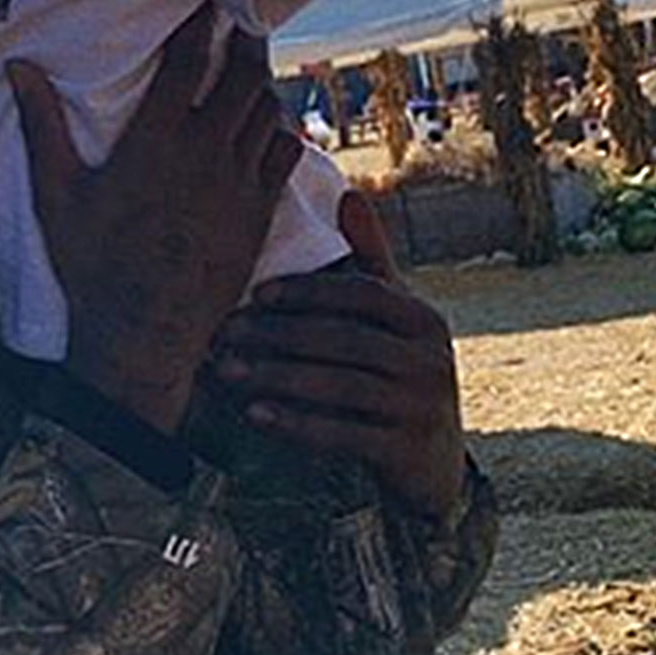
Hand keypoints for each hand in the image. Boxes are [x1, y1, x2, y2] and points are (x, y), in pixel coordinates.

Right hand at [10, 7, 301, 433]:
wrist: (142, 334)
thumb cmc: (90, 266)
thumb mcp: (55, 195)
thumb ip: (41, 126)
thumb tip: (17, 68)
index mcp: (154, 141)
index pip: (187, 61)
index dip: (200, 23)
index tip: (205, 0)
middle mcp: (204, 154)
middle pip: (241, 75)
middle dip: (244, 41)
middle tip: (241, 22)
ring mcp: (238, 184)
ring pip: (268, 110)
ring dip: (263, 83)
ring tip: (254, 67)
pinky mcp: (259, 214)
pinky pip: (285, 155)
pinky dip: (282, 131)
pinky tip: (272, 125)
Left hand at [210, 192, 466, 517]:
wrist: (432, 461)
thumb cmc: (398, 374)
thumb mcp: (393, 320)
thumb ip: (371, 263)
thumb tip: (348, 194)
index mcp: (422, 319)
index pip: (363, 293)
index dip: (309, 291)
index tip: (255, 293)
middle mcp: (430, 359)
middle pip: (344, 339)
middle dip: (277, 335)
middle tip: (223, 334)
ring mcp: (421, 407)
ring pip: (339, 386)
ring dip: (276, 377)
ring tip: (226, 372)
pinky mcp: (405, 450)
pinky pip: (343, 434)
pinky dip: (296, 424)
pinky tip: (255, 414)